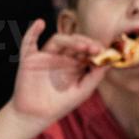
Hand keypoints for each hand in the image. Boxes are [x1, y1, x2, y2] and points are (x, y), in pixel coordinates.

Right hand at [0, 19, 106, 138]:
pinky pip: (28, 42)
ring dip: (70, 40)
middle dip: (86, 43)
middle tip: (95, 48)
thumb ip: (95, 76)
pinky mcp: (29, 59)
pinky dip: (32, 31)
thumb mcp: (83, 90)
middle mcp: (61, 57)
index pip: (86, 49)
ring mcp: (46, 56)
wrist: (37, 115)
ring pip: (58, 41)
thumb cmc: (61, 104)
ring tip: (82, 46)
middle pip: (74, 42)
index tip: (104, 51)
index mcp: (75, 63)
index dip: (95, 47)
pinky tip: (40, 23)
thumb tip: (109, 61)